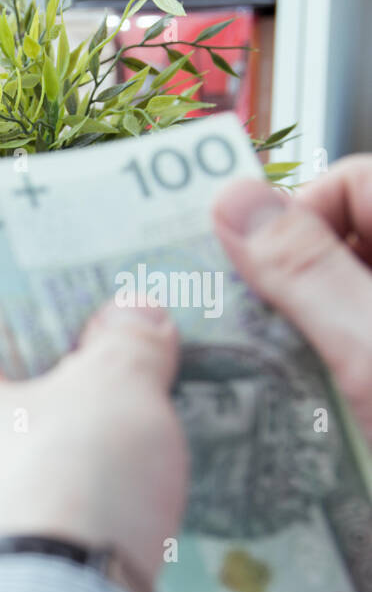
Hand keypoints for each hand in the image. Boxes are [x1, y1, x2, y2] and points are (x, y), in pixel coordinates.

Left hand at [0, 296, 186, 591]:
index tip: (97, 273)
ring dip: (92, 417)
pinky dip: (90, 475)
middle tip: (143, 332)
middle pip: (8, 373)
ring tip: (158, 394)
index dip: (42, 283)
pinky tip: (143, 468)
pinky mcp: (2, 554)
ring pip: (33, 436)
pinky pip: (50, 491)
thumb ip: (126, 340)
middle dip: (77, 353)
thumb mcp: (112, 387)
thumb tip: (132, 318)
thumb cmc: (56, 498)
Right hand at [213, 157, 371, 442]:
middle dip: (294, 283)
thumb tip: (234, 203)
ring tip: (294, 384)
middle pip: (348, 240)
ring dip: (310, 334)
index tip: (256, 282)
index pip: (352, 182)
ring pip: (349, 299)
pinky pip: (360, 347)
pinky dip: (336, 368)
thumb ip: (305, 270)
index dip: (295, 221)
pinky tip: (322, 409)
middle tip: (261, 338)